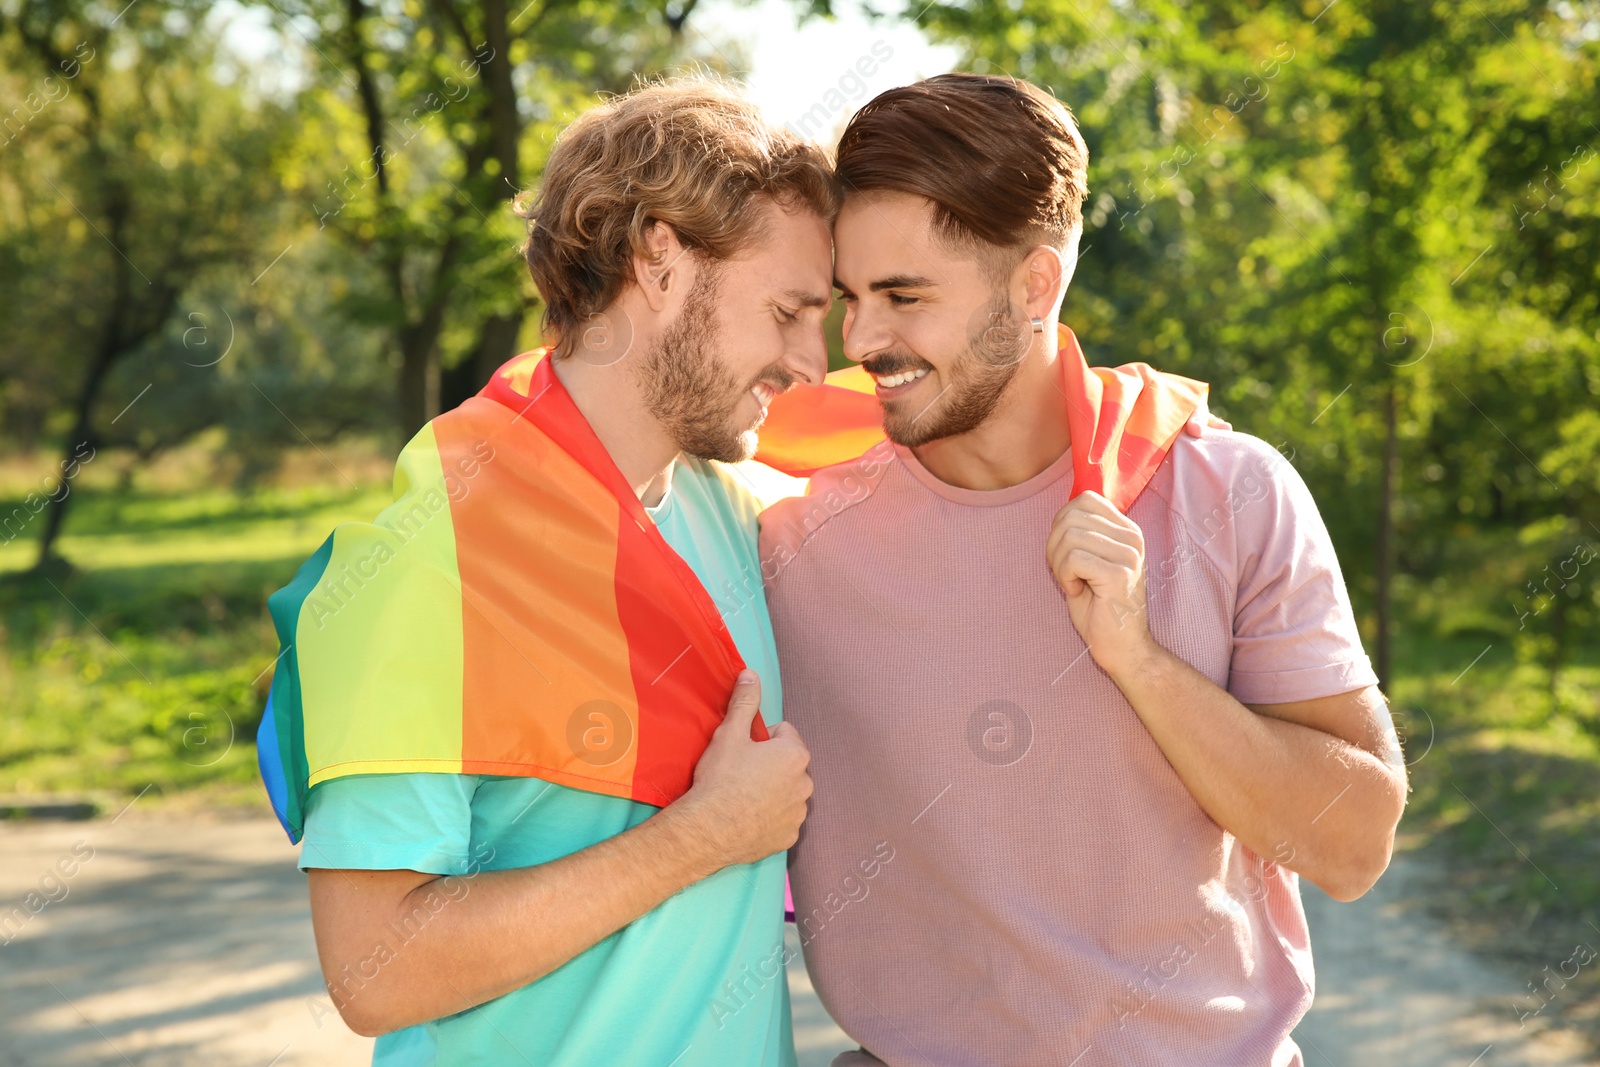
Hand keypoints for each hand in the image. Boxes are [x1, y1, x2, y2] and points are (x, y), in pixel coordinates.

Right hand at [673, 670, 811, 868]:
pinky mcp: (788, 837)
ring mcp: (798, 813)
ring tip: (742, 797)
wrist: (708, 829)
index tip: (742, 750)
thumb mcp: (730, 733)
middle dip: (769, 765)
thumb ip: (745, 702)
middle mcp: (805, 784)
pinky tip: (748, 818)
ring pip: (786, 792)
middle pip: (787, 764)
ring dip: (772, 792)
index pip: (783, 733)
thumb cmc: (721, 778)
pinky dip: (769, 818)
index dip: (760, 739)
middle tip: (740, 773)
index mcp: (795, 755)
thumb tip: (751, 674)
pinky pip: (782, 820)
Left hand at [1046, 491, 1160, 679]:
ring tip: (1071, 583)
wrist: (1122, 647)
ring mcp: (1128, 555)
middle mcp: (1133, 537)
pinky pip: (1073, 558)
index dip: (1062, 523)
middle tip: (1064, 572)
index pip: (1085, 499)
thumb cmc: (1099, 606)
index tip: (1066, 553)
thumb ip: (1081, 533)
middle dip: (1054, 544)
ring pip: (1070, 535)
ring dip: (1058, 563)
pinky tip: (1076, 591)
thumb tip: (1061, 513)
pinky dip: (1064, 576)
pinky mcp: (1119, 574)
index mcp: (1127, 530)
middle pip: (1071, 515)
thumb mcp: (1089, 560)